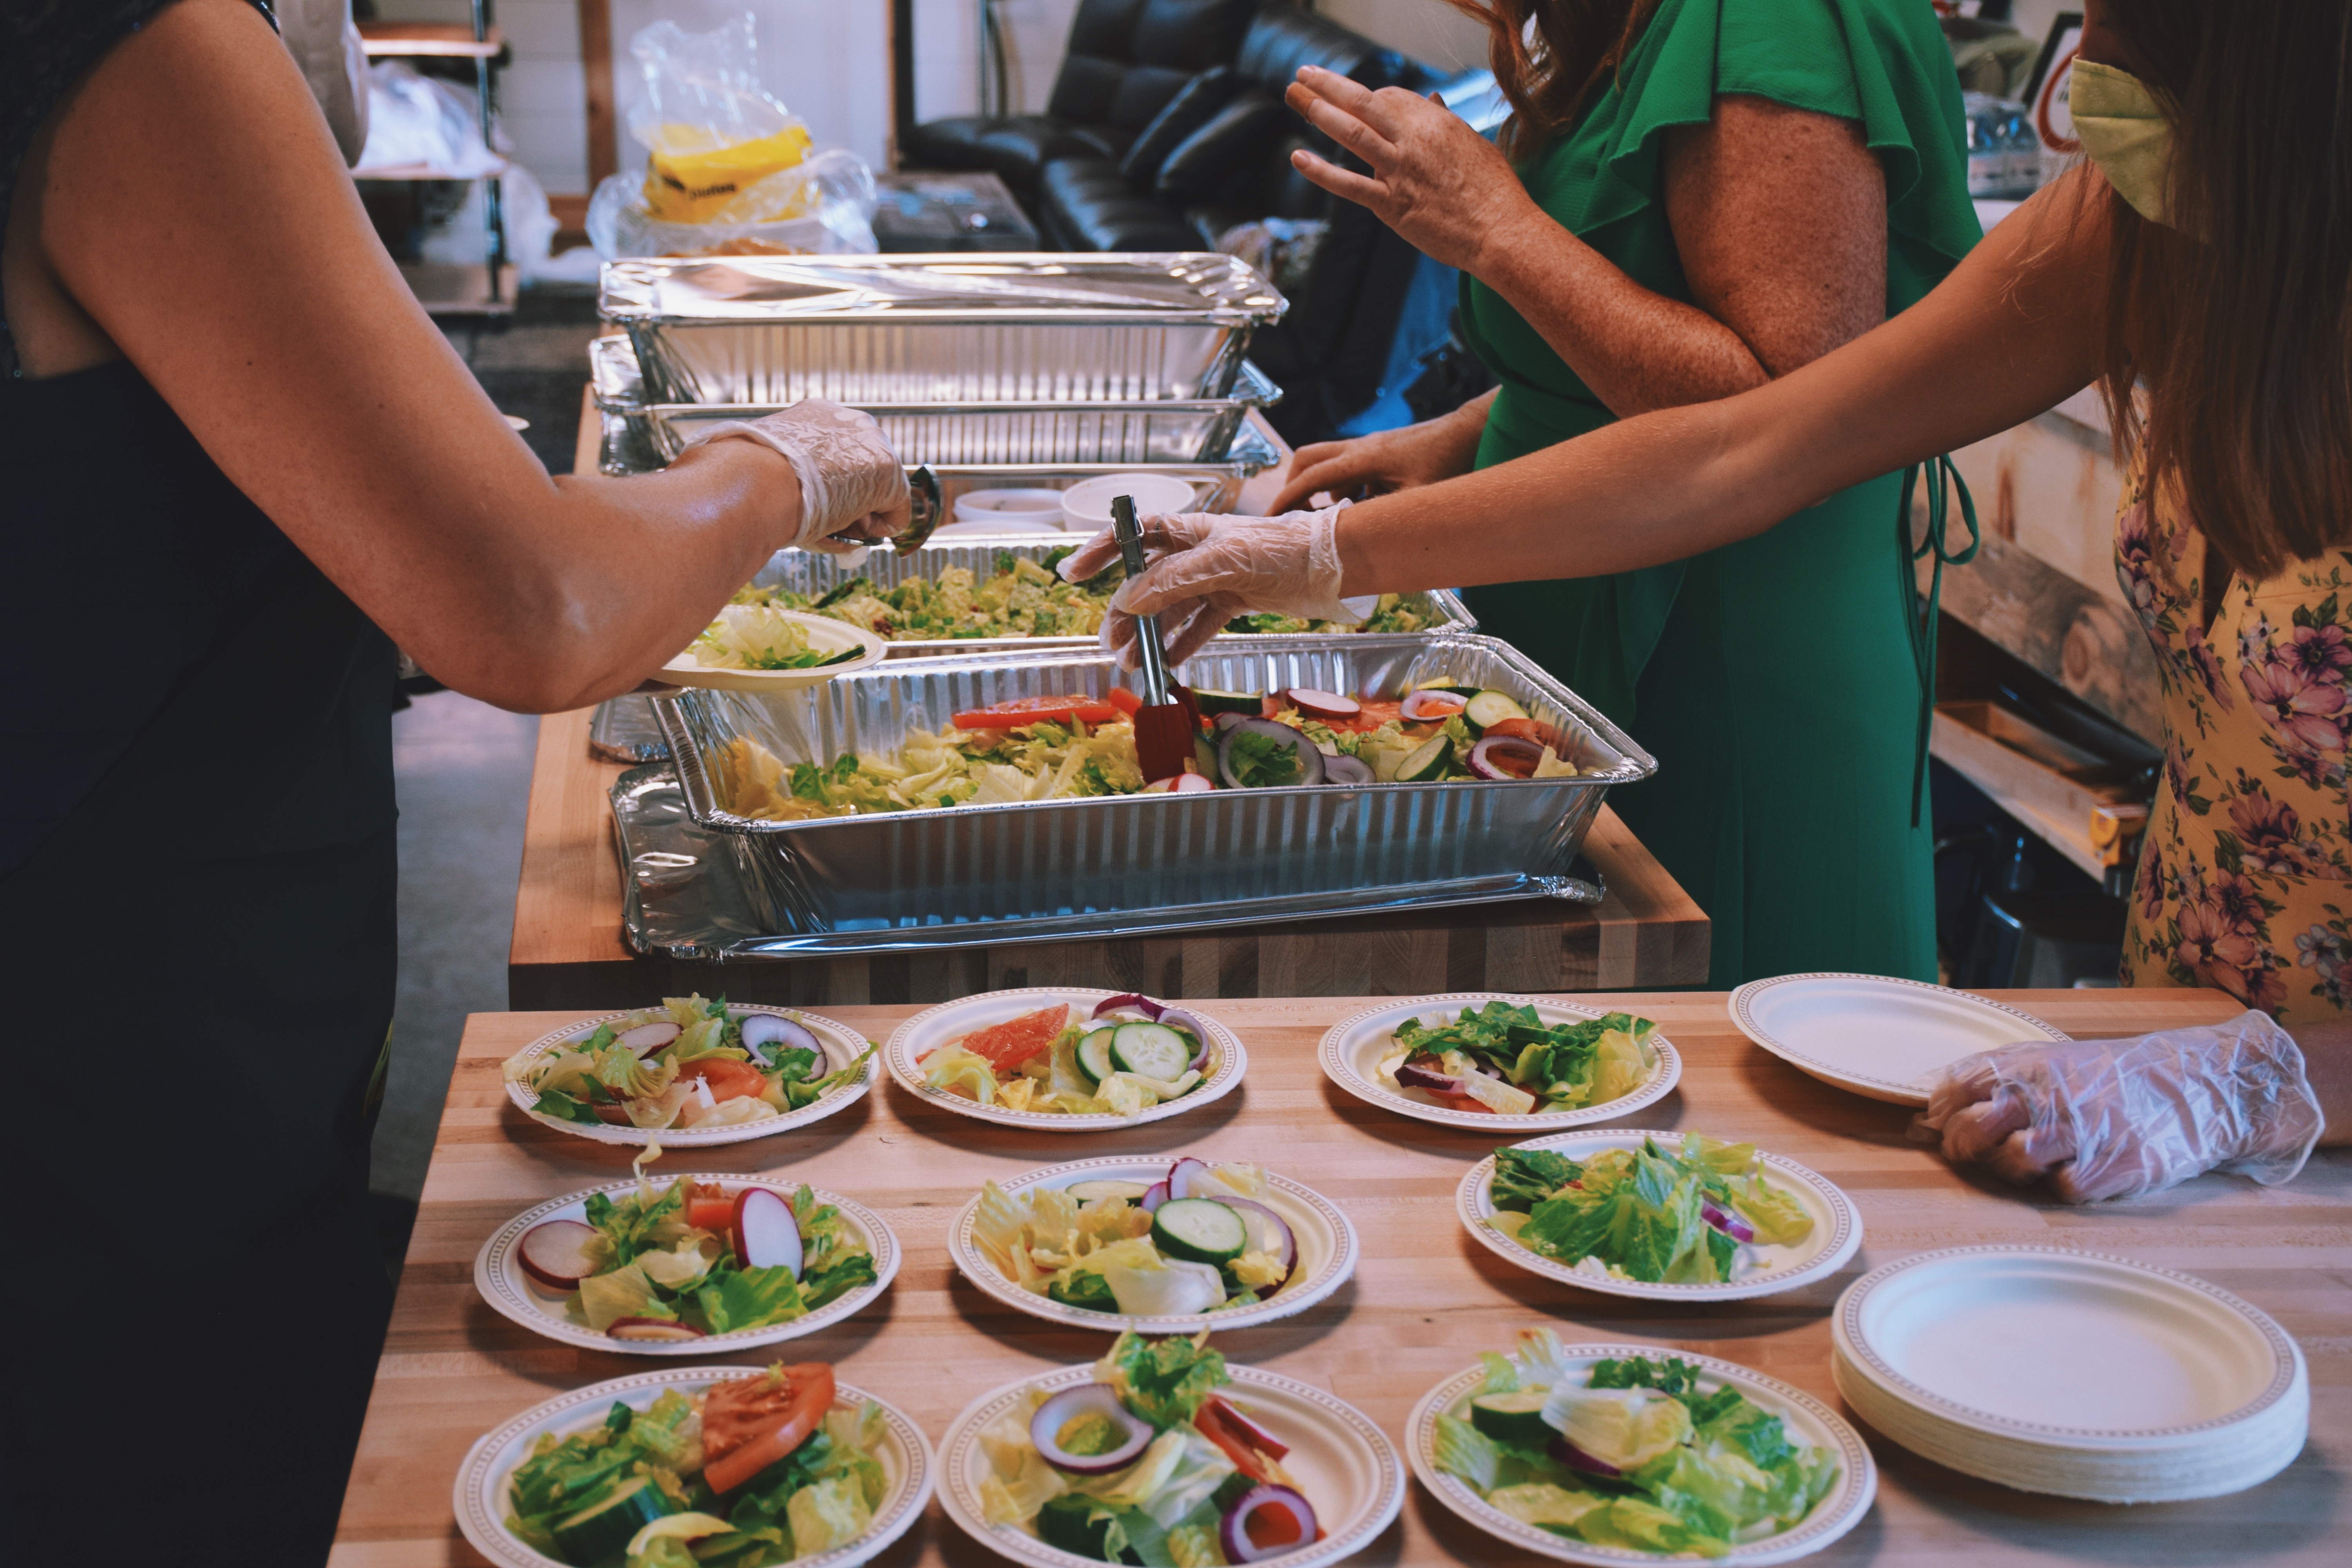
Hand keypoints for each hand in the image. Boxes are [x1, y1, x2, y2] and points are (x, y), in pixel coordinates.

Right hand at [680, 399, 910, 552]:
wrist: (752, 481)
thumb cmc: (740, 479)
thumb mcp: (758, 471)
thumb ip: (775, 478)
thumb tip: (764, 500)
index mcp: (814, 416)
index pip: (838, 452)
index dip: (833, 485)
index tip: (821, 506)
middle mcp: (848, 422)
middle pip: (864, 468)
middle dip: (854, 498)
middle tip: (834, 523)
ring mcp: (871, 445)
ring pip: (880, 489)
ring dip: (862, 514)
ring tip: (833, 528)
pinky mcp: (887, 472)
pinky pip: (898, 509)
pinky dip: (881, 527)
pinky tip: (852, 531)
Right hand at [1057, 505, 1353, 668]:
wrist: (1328, 564)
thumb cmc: (1279, 547)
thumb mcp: (1222, 559)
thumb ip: (1175, 579)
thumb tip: (1131, 600)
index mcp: (1189, 530)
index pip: (1135, 537)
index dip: (1102, 552)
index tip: (1072, 572)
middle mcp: (1197, 554)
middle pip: (1148, 583)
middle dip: (1125, 613)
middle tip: (1110, 643)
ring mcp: (1213, 579)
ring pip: (1170, 609)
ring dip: (1149, 636)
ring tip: (1133, 663)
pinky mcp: (1232, 602)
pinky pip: (1197, 626)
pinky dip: (1182, 645)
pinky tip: (1167, 664)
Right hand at [1270, 407, 1486, 512]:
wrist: (1467, 432)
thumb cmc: (1446, 463)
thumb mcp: (1415, 499)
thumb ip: (1382, 518)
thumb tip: (1354, 539)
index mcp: (1361, 459)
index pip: (1310, 478)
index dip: (1286, 499)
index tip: (1269, 521)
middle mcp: (1358, 448)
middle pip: (1307, 459)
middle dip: (1294, 487)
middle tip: (1297, 516)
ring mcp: (1368, 447)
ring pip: (1327, 462)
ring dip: (1324, 490)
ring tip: (1338, 517)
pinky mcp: (1379, 451)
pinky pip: (1350, 468)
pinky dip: (1348, 488)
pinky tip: (1368, 506)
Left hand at [1285, 65, 1536, 273]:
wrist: (1502, 231)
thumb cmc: (1494, 191)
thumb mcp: (1473, 144)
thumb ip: (1446, 122)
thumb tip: (1432, 100)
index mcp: (1435, 121)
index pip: (1390, 97)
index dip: (1368, 96)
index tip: (1352, 97)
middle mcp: (1414, 139)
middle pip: (1363, 101)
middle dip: (1328, 84)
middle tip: (1303, 73)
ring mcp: (1400, 171)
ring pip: (1351, 132)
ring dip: (1318, 111)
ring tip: (1294, 96)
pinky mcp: (1391, 204)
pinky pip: (1349, 184)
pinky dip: (1321, 171)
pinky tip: (1298, 158)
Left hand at [1911, 1010, 2325, 1202]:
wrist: (2196, 1085)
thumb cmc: (2112, 1076)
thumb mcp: (2052, 1059)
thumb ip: (1997, 1076)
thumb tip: (1935, 1107)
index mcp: (2030, 1065)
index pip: (1958, 1088)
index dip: (1943, 1113)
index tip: (1945, 1125)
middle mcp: (2050, 1095)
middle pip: (1975, 1128)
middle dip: (1966, 1146)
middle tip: (1977, 1153)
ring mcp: (2082, 1131)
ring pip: (2013, 1160)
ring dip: (2013, 1168)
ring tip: (2033, 1161)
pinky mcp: (2113, 1166)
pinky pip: (2063, 1188)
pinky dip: (2063, 1185)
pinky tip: (2078, 1170)